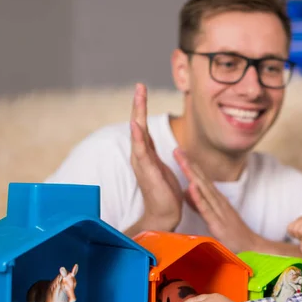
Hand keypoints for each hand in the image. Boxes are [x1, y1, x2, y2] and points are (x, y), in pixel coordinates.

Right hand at [129, 83, 182, 232]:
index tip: (142, 89)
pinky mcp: (147, 172)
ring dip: (138, 115)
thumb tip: (155, 143)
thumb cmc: (164, 193)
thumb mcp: (162, 167)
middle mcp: (141, 156)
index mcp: (147, 153)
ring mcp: (143, 163)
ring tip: (138, 98)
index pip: (143, 126)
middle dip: (139, 105)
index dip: (142, 108)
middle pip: (138, 125)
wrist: (164, 215)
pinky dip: (138, 137)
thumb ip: (156, 155)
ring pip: (138, 134)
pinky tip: (137, 125)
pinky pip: (142, 151)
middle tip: (140, 86)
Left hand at [173, 148, 258, 252]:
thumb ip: (200, 204)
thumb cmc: (233, 233)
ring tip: (182, 161)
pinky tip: (191, 187)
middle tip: (177, 149)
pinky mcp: (218, 223)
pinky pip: (206, 209)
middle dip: (189, 164)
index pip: (201, 178)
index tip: (179, 152)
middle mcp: (217, 201)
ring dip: (192, 175)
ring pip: (203, 190)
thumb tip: (186, 192)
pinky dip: (198, 197)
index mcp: (215, 199)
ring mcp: (218, 210)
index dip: (190, 165)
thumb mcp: (213, 216)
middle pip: (201, 179)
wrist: (252, 246)